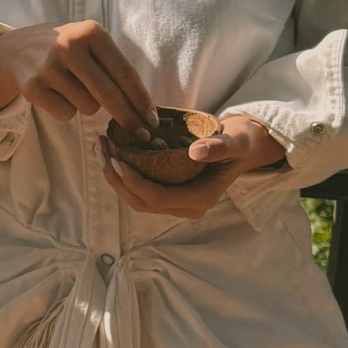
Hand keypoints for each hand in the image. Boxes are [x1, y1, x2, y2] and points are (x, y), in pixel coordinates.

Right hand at [0, 20, 154, 133]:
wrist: (16, 49)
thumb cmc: (66, 50)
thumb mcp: (89, 44)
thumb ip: (114, 67)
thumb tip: (143, 110)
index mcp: (90, 32)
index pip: (124, 72)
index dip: (141, 99)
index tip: (152, 119)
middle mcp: (69, 46)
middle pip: (109, 94)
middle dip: (128, 117)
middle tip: (142, 135)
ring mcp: (48, 67)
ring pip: (88, 107)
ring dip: (88, 106)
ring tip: (73, 88)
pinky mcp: (33, 87)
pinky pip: (67, 113)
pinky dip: (67, 110)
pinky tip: (57, 93)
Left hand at [99, 113, 287, 219]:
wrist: (247, 146)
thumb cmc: (242, 142)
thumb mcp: (236, 141)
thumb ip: (219, 147)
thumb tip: (195, 152)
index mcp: (201, 199)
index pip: (157, 198)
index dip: (133, 182)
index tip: (115, 159)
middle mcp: (186, 206)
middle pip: (141, 201)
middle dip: (116, 179)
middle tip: (100, 150)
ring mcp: (177, 201)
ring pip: (137, 198)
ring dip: (115, 176)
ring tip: (101, 149)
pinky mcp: (170, 192)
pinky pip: (141, 189)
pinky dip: (124, 173)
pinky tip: (113, 151)